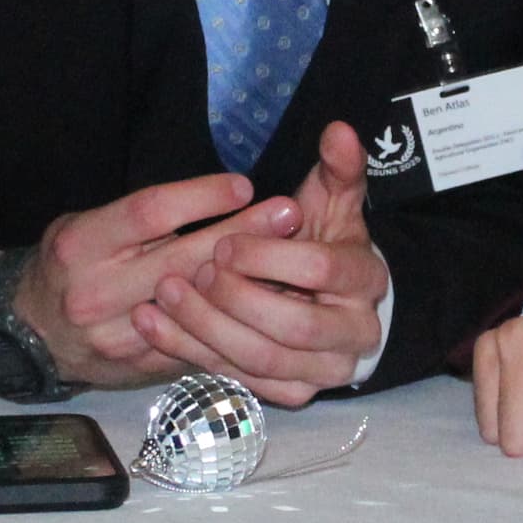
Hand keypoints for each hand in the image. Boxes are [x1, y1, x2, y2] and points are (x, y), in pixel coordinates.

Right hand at [0, 173, 286, 385]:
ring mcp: (118, 336)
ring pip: (195, 307)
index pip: (148, 213)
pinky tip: (271, 305)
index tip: (244, 185)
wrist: (29, 333)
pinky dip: (234, 324)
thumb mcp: (85, 225)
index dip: (200, 198)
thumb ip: (138, 217)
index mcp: (81, 245)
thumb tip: (216, 195)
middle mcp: (96, 292)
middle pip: (181, 259)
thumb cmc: (70, 264)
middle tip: (289, 213)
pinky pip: (195, 344)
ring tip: (292, 257)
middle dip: (242, 234)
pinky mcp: (139, 366)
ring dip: (248, 282)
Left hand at [136, 122, 392, 404]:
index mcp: (366, 281)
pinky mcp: (293, 392)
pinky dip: (193, 354)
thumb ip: (337, 168)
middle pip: (293, 326)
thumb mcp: (333, 201)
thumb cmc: (325, 242)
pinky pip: (241, 380)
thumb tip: (338, 130)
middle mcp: (356, 334)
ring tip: (164, 293)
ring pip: (262, 359)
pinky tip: (155, 325)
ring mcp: (326, 370)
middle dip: (236, 298)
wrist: (334, 304)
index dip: (268, 257)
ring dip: (207, 328)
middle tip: (194, 270)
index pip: (321, 271)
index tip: (225, 242)